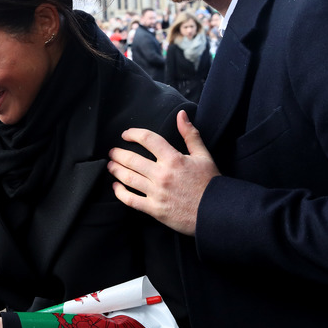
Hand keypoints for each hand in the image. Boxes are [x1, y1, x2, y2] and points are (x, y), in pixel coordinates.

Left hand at [107, 110, 219, 234]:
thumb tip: (181, 115)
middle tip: (112, 152)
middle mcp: (162, 175)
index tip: (126, 134)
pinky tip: (116, 187)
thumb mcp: (203, 155)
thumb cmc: (210, 183)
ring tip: (111, 165)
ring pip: (128, 178)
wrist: (216, 212)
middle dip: (118, 154)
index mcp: (174, 159)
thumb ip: (190, 134)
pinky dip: (120, 193)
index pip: (148, 139)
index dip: (134, 134)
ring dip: (116, 170)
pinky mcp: (155, 209)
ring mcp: (157, 193)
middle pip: (132, 160)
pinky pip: (131, 200)